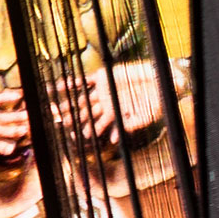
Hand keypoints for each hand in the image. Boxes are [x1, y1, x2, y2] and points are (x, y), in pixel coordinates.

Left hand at [57, 59, 183, 143]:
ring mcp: (103, 89)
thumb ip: (129, 126)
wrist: (160, 80)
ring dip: (71, 104)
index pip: (98, 125)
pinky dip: (74, 83)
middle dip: (75, 119)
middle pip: (86, 113)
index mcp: (114, 113)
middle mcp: (106, 102)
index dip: (89, 130)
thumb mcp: (144, 118)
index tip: (78, 137)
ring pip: (83, 98)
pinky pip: (85, 80)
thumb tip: (114, 140)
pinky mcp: (104, 76)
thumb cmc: (155, 101)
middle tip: (62, 123)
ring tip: (58, 109)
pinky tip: (61, 87)